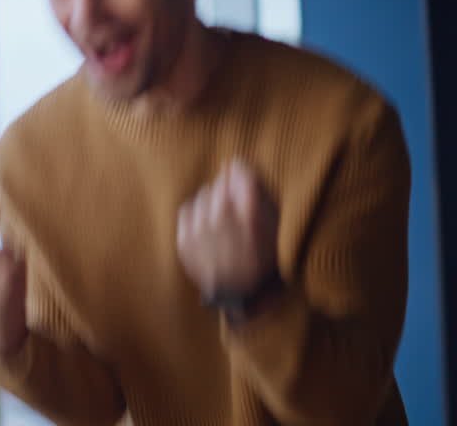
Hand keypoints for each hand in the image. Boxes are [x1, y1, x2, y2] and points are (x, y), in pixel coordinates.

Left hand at [176, 159, 278, 303]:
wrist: (235, 293)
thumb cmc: (259, 258)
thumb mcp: (271, 227)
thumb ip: (256, 194)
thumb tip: (233, 163)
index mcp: (250, 217)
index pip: (240, 174)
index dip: (241, 171)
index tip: (241, 173)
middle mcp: (223, 220)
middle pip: (221, 183)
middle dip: (229, 189)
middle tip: (235, 207)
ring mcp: (201, 230)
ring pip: (205, 195)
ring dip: (214, 201)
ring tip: (222, 220)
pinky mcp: (185, 239)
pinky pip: (188, 208)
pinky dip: (197, 212)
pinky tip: (207, 225)